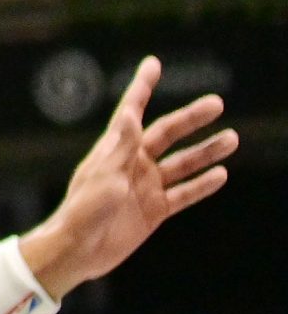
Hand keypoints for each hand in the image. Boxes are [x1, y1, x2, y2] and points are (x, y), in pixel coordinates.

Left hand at [20, 56, 235, 295]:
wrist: (80, 249)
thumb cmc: (84, 208)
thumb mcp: (103, 174)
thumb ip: (121, 147)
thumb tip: (129, 114)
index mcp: (114, 148)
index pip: (132, 110)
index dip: (142, 87)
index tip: (153, 64)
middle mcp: (133, 162)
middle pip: (167, 134)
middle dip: (191, 119)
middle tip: (217, 103)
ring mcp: (146, 186)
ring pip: (183, 163)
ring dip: (206, 152)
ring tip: (233, 138)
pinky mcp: (155, 210)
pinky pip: (184, 194)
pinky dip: (202, 185)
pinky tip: (221, 174)